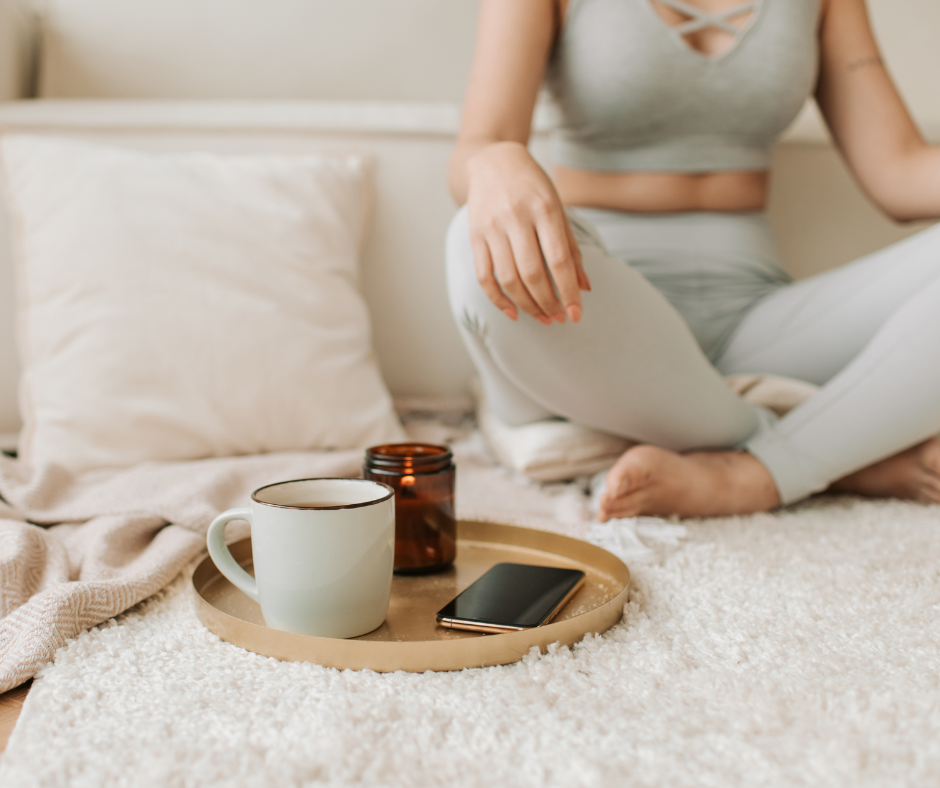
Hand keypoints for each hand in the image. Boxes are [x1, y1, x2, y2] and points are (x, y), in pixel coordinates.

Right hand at [465, 141, 590, 324]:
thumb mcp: (558, 208)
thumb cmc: (533, 187)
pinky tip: (513, 312)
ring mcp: (492, 227)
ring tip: (542, 318)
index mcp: (544, 208)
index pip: (559, 260)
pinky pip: (484, 276)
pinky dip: (498, 299)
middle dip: (548, 303)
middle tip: (559, 318)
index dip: (568, 291)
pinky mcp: (475, 236)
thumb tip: (584, 287)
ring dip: (527, 305)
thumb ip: (571, 248)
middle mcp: (517, 217)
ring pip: (508, 279)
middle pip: (532, 274)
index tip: (576, 314)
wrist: (493, 161)